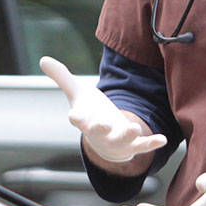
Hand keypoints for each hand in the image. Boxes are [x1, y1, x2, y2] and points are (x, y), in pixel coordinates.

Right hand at [39, 56, 166, 162]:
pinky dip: (151, 143)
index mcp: (85, 121)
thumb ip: (62, 77)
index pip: (77, 120)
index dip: (76, 118)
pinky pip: (143, 146)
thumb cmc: (90, 114)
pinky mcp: (133, 144)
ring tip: (134, 128)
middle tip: (100, 124)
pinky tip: (162, 139)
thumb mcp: (77, 94)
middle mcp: (99, 133)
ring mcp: (116, 140)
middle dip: (99, 129)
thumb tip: (43, 59)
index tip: (74, 117)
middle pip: (98, 132)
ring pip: (121, 140)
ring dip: (127, 135)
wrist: (106, 139)